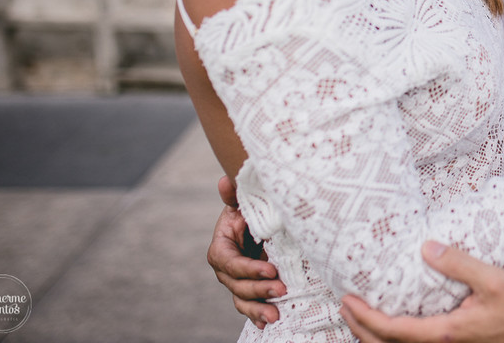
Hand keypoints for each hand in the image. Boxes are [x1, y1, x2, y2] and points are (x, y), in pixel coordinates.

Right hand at [208, 175, 286, 328]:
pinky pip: (249, 306)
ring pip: (242, 299)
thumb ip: (234, 195)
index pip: (230, 263)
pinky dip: (256, 316)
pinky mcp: (249, 290)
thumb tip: (225, 180)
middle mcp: (226, 269)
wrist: (260, 223)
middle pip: (237, 285)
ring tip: (275, 315)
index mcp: (222, 248)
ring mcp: (237, 281)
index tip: (271, 269)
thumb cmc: (251, 211)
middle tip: (282, 288)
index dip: (248, 269)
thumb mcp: (245, 203)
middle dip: (258, 289)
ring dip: (257, 309)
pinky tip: (267, 324)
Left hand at [340, 242, 503, 342]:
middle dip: (361, 328)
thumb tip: (426, 248)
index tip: (349, 300)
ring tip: (361, 316)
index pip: (393, 330)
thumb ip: (458, 264)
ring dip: (374, 335)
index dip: (366, 317)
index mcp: (444, 332)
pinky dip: (395, 336)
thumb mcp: (492, 280)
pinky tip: (396, 320)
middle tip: (345, 307)